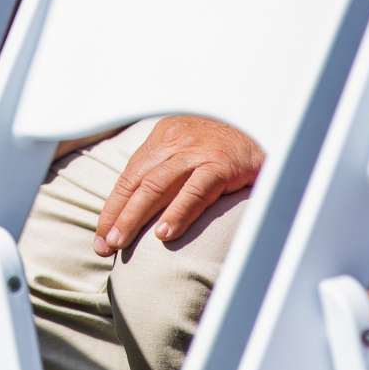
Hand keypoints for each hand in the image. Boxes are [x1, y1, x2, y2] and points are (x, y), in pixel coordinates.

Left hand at [91, 115, 261, 254]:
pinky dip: (178, 213)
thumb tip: (145, 208)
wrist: (267, 124)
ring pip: (157, 185)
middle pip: (138, 181)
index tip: (101, 234)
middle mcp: (176, 142)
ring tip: (121, 242)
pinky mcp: (221, 164)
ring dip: (135, 216)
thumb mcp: (192, 150)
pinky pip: (195, 191)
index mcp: (165, 138)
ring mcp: (198, 152)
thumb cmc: (229, 145)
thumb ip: (170, 171)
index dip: (113, 206)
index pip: (131, 175)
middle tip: (104, 245)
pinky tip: (164, 234)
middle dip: (117, 214)